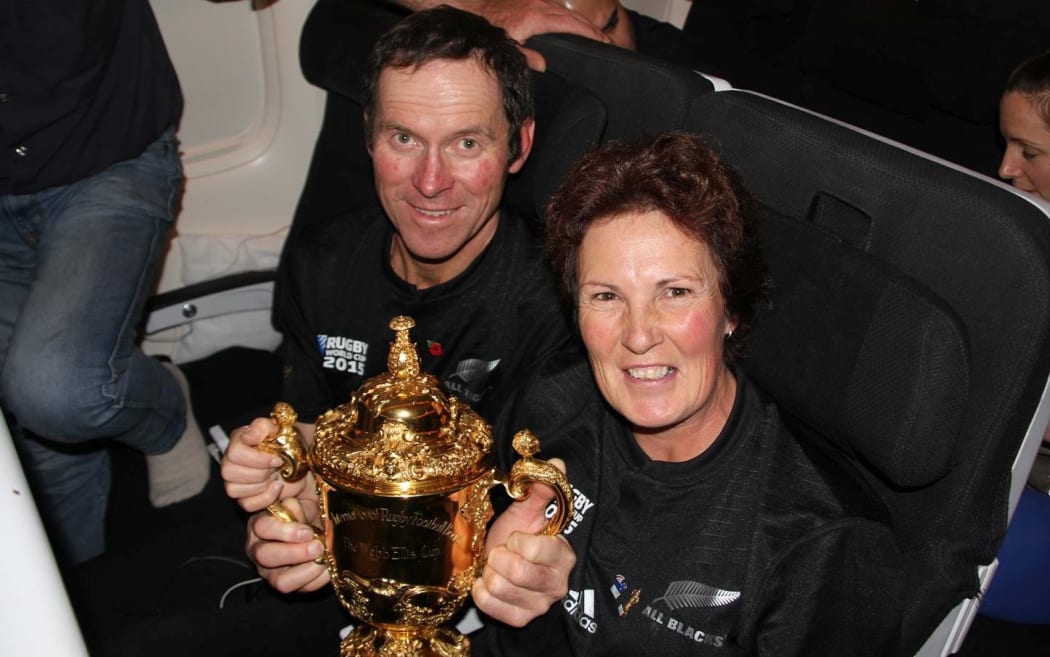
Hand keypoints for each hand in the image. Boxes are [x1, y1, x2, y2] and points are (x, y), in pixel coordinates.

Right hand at [220, 416, 309, 511]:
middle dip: (260, 471)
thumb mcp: (282, 429)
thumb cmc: (291, 445)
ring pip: (233, 489)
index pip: (234, 451)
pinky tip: (277, 487)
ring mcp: (235, 481)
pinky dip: (266, 497)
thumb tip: (250, 435)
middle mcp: (231, 461)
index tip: (277, 457)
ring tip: (276, 475)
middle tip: (278, 466)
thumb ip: (264, 426)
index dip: (256, 457)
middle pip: (229, 472)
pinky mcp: (244, 498)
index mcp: (239, 440)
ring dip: (262, 484)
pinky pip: (246, 504)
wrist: (303, 463)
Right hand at [246, 496, 330, 592]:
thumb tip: (291, 505)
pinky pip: (299, 590)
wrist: (314, 522)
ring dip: (306, 571)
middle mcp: (258, 550)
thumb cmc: (304, 509)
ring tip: (324, 559)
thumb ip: (294, 503)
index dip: (286, 531)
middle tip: (318, 546)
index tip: (308, 531)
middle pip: (267, 556)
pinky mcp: (287, 584)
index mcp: (259, 524)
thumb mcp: (300, 498)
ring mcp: (270, 571)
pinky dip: (317, 580)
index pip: (263, 528)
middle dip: (296, 553)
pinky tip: (329, 568)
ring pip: (280, 581)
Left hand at [445, 0, 610, 69]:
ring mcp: (535, 0)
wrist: (468, 5)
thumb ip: (525, 56)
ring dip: (579, 21)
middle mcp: (539, 4)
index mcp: (536, 17)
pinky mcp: (530, 0)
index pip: (572, 24)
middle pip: (573, 16)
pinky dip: (565, 17)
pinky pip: (554, 7)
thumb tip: (543, 65)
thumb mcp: (504, 45)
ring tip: (593, 33)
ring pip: (564, 10)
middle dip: (591, 28)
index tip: (604, 41)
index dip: (590, 33)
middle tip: (606, 40)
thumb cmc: (484, 25)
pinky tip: (568, 25)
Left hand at [472, 458, 575, 626]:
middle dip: (499, 556)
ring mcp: (539, 605)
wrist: (501, 563)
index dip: (517, 540)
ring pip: (499, 587)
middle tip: (500, 551)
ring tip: (496, 566)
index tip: (515, 536)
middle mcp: (556, 584)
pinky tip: (487, 582)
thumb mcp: (526, 512)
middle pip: (516, 572)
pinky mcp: (520, 619)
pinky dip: (481, 591)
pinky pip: (490, 605)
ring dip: (490, 572)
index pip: (536, 550)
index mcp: (563, 556)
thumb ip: (542, 489)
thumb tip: (556, 464)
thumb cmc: (516, 535)